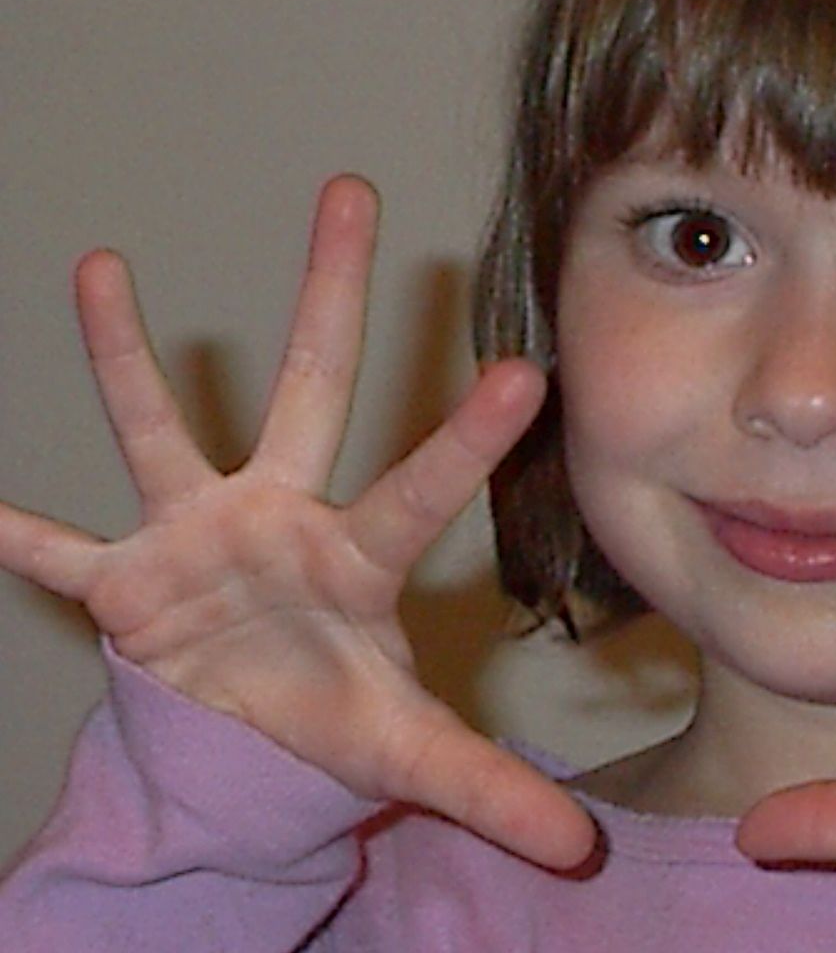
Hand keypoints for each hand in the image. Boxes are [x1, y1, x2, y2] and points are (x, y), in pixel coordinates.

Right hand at [0, 176, 593, 869]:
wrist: (250, 739)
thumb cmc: (336, 718)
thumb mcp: (409, 755)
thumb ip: (488, 790)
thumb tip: (576, 850)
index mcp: (361, 557)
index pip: (423, 490)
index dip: (470, 441)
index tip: (525, 371)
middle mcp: (283, 517)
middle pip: (315, 387)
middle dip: (332, 293)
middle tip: (353, 190)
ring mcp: (199, 537)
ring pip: (162, 431)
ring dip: (127, 360)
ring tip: (106, 267)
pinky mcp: (125, 580)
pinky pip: (56, 555)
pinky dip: (17, 536)